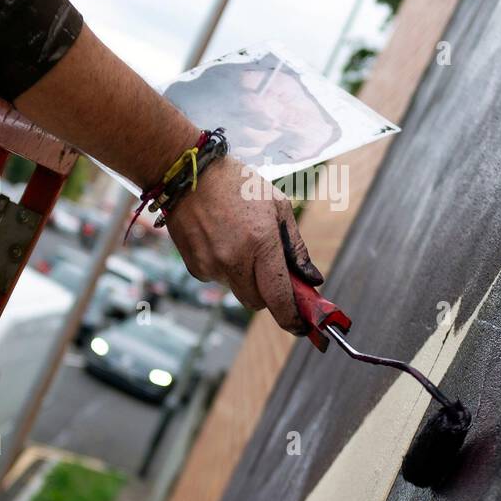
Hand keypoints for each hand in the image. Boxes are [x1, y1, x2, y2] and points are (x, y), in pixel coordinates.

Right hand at [166, 158, 322, 334]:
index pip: (279, 297)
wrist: (189, 173)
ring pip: (238, 290)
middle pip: (258, 303)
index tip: (302, 326)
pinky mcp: (195, 267)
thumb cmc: (238, 184)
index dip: (293, 318)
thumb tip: (311, 279)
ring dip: (246, 278)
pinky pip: (219, 279)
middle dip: (270, 295)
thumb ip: (296, 247)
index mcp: (261, 243)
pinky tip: (221, 240)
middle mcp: (235, 260)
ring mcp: (211, 265)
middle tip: (275, 276)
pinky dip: (226, 269)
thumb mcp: (278, 206)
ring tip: (240, 242)